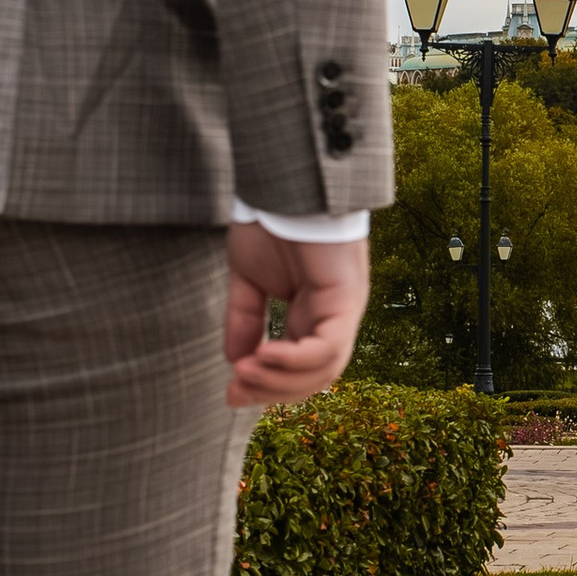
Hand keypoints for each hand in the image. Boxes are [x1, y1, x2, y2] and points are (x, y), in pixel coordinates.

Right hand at [224, 222, 369, 405]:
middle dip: (273, 391)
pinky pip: (328, 347)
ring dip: (280, 380)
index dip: (268, 388)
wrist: (284, 182)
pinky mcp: (347, 297)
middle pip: (314, 379)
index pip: (300, 370)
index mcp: (314, 314)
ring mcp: (344, 308)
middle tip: (234, 390)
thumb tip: (236, 362)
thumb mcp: (249, 279)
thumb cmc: (271, 221)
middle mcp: (335, 316)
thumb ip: (245, 320)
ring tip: (244, 373)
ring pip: (324, 370)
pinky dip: (296, 360)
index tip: (230, 393)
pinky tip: (263, 356)